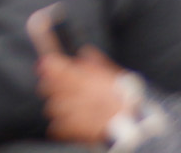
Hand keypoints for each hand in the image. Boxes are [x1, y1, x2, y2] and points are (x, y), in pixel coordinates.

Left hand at [29, 10, 130, 144]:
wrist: (134, 127)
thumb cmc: (126, 100)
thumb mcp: (115, 75)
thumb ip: (97, 62)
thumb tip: (85, 51)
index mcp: (81, 77)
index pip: (52, 66)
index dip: (48, 66)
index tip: (46, 65)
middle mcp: (71, 93)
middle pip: (46, 87)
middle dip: (51, 88)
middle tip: (61, 90)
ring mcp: (69, 112)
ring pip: (50, 108)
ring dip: (57, 108)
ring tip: (69, 110)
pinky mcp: (71, 130)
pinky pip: (55, 127)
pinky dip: (60, 127)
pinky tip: (70, 124)